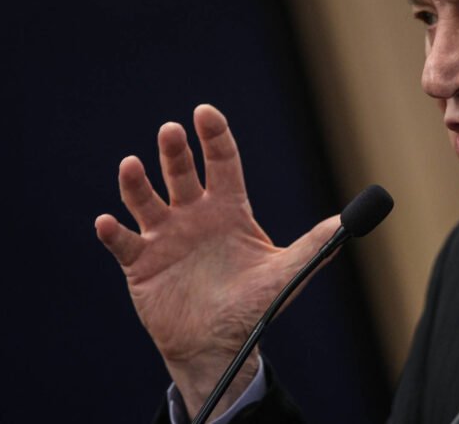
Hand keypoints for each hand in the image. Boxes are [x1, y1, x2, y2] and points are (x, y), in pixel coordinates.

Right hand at [95, 104, 339, 418]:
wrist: (220, 346)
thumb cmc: (253, 306)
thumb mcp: (287, 272)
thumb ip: (315, 244)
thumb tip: (349, 222)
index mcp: (228, 209)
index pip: (221, 162)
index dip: (214, 136)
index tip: (205, 113)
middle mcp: (193, 215)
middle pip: (181, 172)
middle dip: (175, 151)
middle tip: (171, 131)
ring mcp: (164, 237)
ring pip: (145, 199)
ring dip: (136, 182)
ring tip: (131, 165)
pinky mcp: (141, 264)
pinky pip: (123, 243)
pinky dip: (114, 232)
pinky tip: (108, 223)